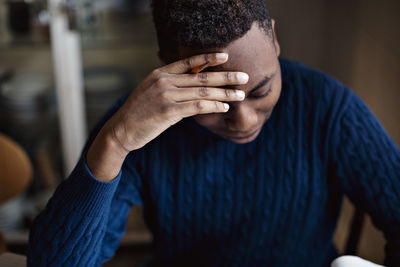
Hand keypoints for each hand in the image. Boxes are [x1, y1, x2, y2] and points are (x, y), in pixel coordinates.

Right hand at [87, 53, 247, 179]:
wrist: (121, 129)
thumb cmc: (139, 112)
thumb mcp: (151, 91)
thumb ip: (170, 85)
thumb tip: (192, 84)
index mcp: (160, 74)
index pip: (189, 62)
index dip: (208, 58)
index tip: (225, 56)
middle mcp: (164, 81)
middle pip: (201, 77)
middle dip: (225, 76)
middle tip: (244, 77)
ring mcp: (166, 96)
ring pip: (202, 92)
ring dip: (224, 93)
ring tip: (240, 94)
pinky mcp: (168, 112)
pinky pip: (197, 107)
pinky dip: (213, 106)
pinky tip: (225, 107)